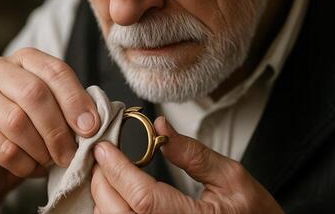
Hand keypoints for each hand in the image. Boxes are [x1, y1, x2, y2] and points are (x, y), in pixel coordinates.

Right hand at [0, 48, 99, 198]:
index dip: (76, 100)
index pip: (55, 71)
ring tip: (52, 160)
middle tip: (70, 153)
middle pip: (34, 94)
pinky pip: (1, 147)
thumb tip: (92, 123)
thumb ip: (73, 109)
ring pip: (16, 121)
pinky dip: (24, 163)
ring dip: (41, 148)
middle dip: (58, 129)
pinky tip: (32, 166)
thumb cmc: (31, 128)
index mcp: (27, 58)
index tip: (91, 128)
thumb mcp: (56, 111)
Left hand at [91, 117, 283, 213]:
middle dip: (103, 181)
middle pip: (118, 213)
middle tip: (103, 155)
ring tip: (109, 172)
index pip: (142, 197)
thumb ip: (193, 153)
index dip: (118, 169)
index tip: (105, 147)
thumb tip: (160, 128)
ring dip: (105, 197)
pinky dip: (114, 211)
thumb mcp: (231, 178)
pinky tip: (118, 196)